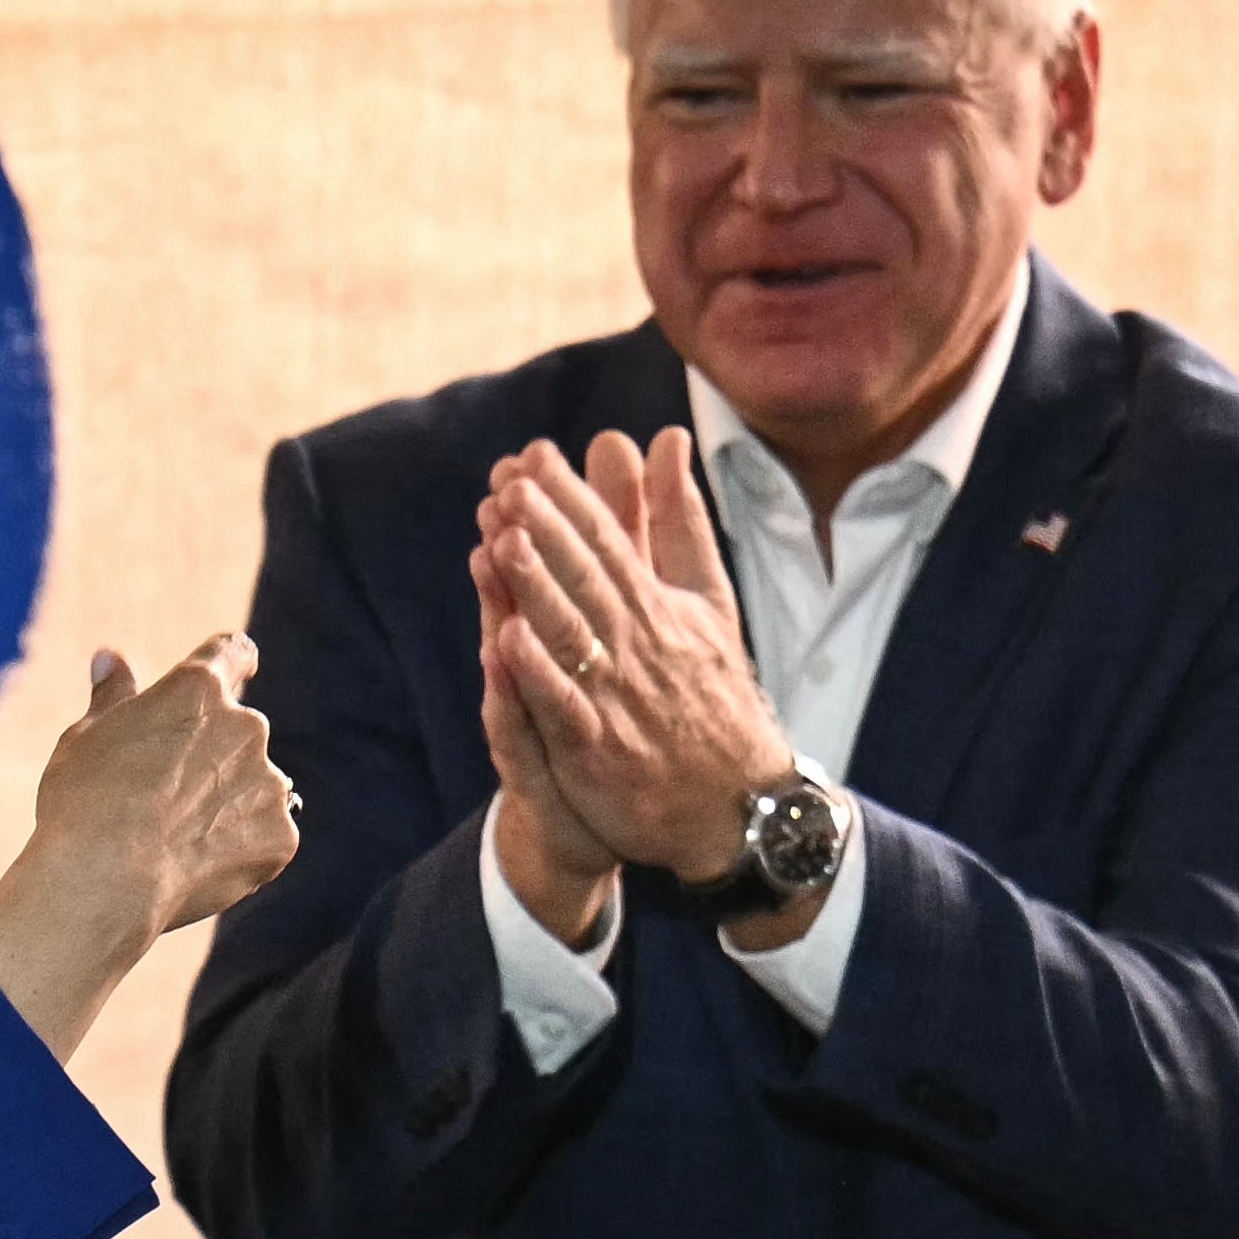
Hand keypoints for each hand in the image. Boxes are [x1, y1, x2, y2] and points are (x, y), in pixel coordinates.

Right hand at [0, 637, 300, 1060]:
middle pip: (239, 733)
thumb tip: (110, 657)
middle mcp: (245, 726)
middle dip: (214, 757)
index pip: (232, 653)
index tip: (237, 667)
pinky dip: (239, 851)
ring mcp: (269, 784)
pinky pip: (263, 839)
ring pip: (252, 790)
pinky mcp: (279, 838)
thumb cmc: (84, 803)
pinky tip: (196, 868)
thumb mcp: (86, 738)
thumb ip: (111, 697)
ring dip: (228, 806)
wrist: (104, 882)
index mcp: (197, 689)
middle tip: (165, 798)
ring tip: (175, 842)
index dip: (234, 660)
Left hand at [477, 429, 793, 883]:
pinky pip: (565, 707)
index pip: (609, 540)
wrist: (738, 801)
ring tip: (501, 541)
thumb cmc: (711, 692)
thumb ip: (678, 520)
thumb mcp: (707, 597)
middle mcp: (637, 645)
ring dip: (536, 588)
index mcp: (657, 605)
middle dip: (549, 529)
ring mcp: (616, 698)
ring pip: (571, 634)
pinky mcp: (598, 750)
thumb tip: (666, 438)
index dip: (570, 498)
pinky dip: (539, 675)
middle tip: (511, 482)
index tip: (533, 455)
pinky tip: (505, 641)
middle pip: (587, 578)